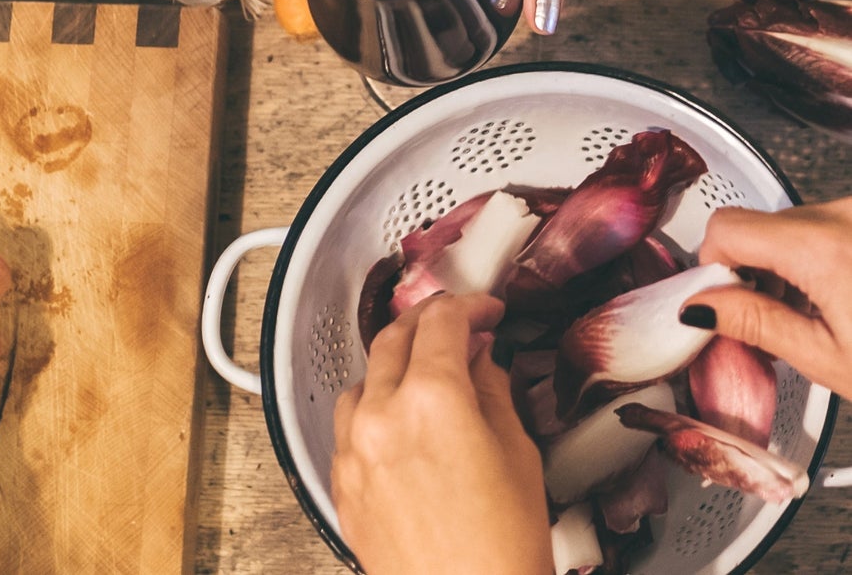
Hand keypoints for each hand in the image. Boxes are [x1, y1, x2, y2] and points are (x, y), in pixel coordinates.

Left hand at [332, 295, 550, 574]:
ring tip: (426, 374)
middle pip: (395, 338)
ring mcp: (353, 449)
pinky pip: (349, 425)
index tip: (485, 311)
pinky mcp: (342, 482)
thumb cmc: (503, 551)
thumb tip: (479, 356)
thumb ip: (492, 391)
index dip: (469, 307)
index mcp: (432, 401)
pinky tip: (399, 421)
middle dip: (428, 323)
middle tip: (457, 325)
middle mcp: (382, 415)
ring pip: (365, 378)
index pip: (443, 323)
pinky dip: (374, 410)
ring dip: (395, 365)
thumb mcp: (518, 456)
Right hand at [690, 200, 851, 398]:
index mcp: (821, 246)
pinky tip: (835, 295)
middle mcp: (840, 214)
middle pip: (756, 225)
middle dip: (751, 269)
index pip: (726, 228)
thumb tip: (699, 307)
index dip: (713, 265)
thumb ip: (755, 323)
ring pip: (787, 225)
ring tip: (813, 313)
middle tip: (770, 318)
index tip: (724, 301)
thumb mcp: (829, 358)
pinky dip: (814, 256)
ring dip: (784, 263)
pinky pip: (820, 225)